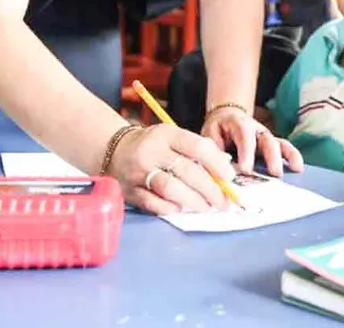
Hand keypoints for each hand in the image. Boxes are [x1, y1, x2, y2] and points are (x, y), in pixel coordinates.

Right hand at [107, 124, 236, 215]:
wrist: (114, 149)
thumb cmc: (153, 145)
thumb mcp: (174, 138)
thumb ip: (199, 149)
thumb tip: (226, 166)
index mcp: (166, 135)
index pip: (197, 147)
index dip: (217, 164)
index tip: (230, 177)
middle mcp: (152, 152)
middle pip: (187, 171)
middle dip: (210, 189)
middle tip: (222, 201)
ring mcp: (139, 172)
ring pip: (171, 189)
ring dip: (194, 201)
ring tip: (206, 207)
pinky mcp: (130, 191)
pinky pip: (153, 203)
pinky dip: (171, 208)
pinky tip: (181, 209)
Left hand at [202, 106, 302, 176]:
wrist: (227, 117)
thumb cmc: (218, 128)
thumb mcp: (210, 134)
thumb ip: (215, 148)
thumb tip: (222, 164)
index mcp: (239, 124)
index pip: (245, 137)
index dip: (247, 153)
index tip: (246, 169)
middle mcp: (256, 129)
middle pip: (267, 140)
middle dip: (272, 157)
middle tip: (274, 173)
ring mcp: (266, 137)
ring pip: (280, 143)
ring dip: (288, 156)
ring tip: (295, 169)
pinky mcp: (272, 145)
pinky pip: (285, 149)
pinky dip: (293, 157)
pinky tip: (298, 168)